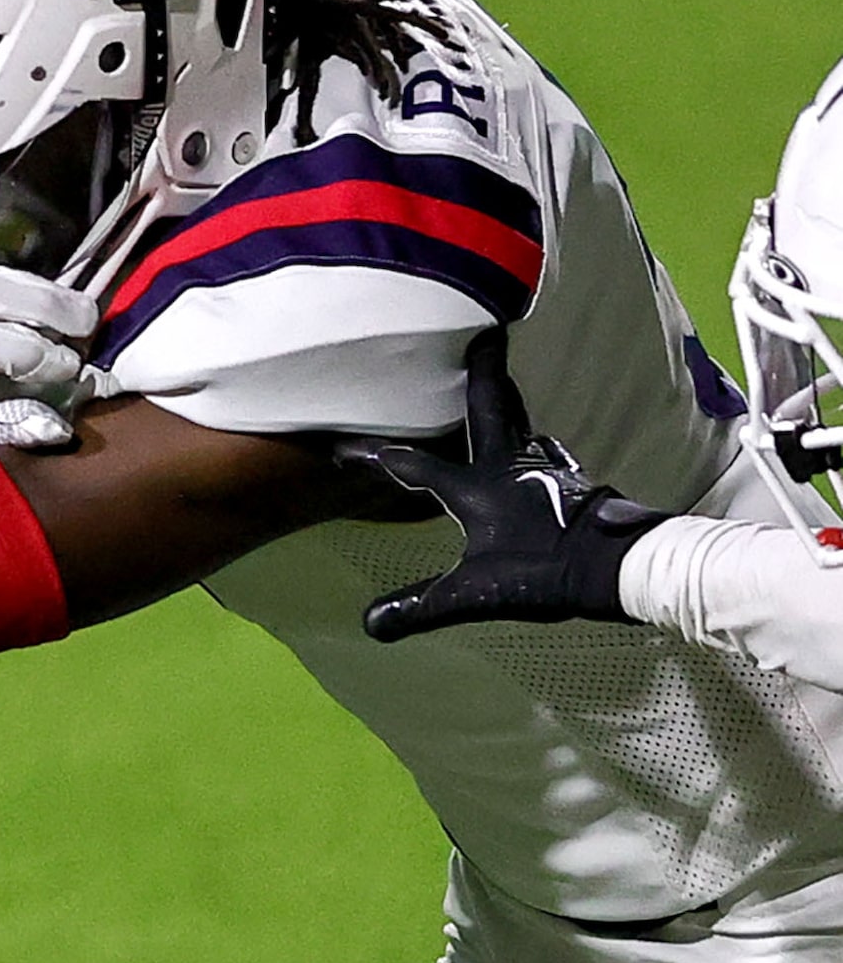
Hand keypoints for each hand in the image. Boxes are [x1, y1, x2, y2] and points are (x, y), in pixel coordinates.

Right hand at [355, 325, 672, 641]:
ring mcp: (547, 470)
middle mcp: (510, 467)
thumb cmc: (542, 572)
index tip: (344, 445)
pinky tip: (541, 447)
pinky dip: (536, 443)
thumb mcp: (473, 595)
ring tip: (501, 388)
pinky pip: (548, 453)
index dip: (376, 457)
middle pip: (489, 409)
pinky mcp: (575, 483)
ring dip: (509, 405)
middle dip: (480, 373)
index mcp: (476, 488)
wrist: (618, 566)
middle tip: (483, 337)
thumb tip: (370, 624)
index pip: (414, 468)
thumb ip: (420, 607)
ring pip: (522, 426)